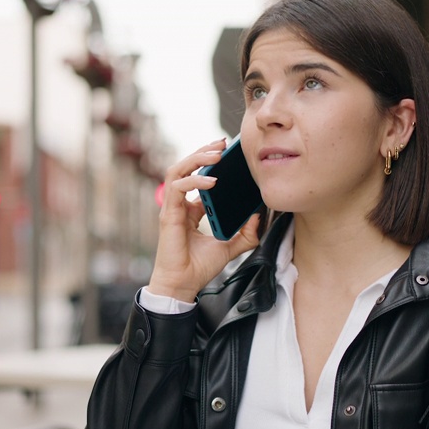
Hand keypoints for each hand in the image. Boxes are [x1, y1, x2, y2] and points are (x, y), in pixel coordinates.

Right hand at [147, 139, 260, 301]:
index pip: (196, 176)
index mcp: (191, 209)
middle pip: (185, 167)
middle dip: (203, 151)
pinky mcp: (169, 214)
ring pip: (177, 170)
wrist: (184, 285)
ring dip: (196, 158)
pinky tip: (213, 181)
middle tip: (222, 143)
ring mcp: (172, 208)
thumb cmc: (200, 267)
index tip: (227, 152)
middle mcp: (179, 204)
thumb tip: (260, 216)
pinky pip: (178, 187)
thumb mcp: (230, 247)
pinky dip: (195, 180)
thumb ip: (246, 234)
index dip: (209, 162)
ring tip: (216, 154)